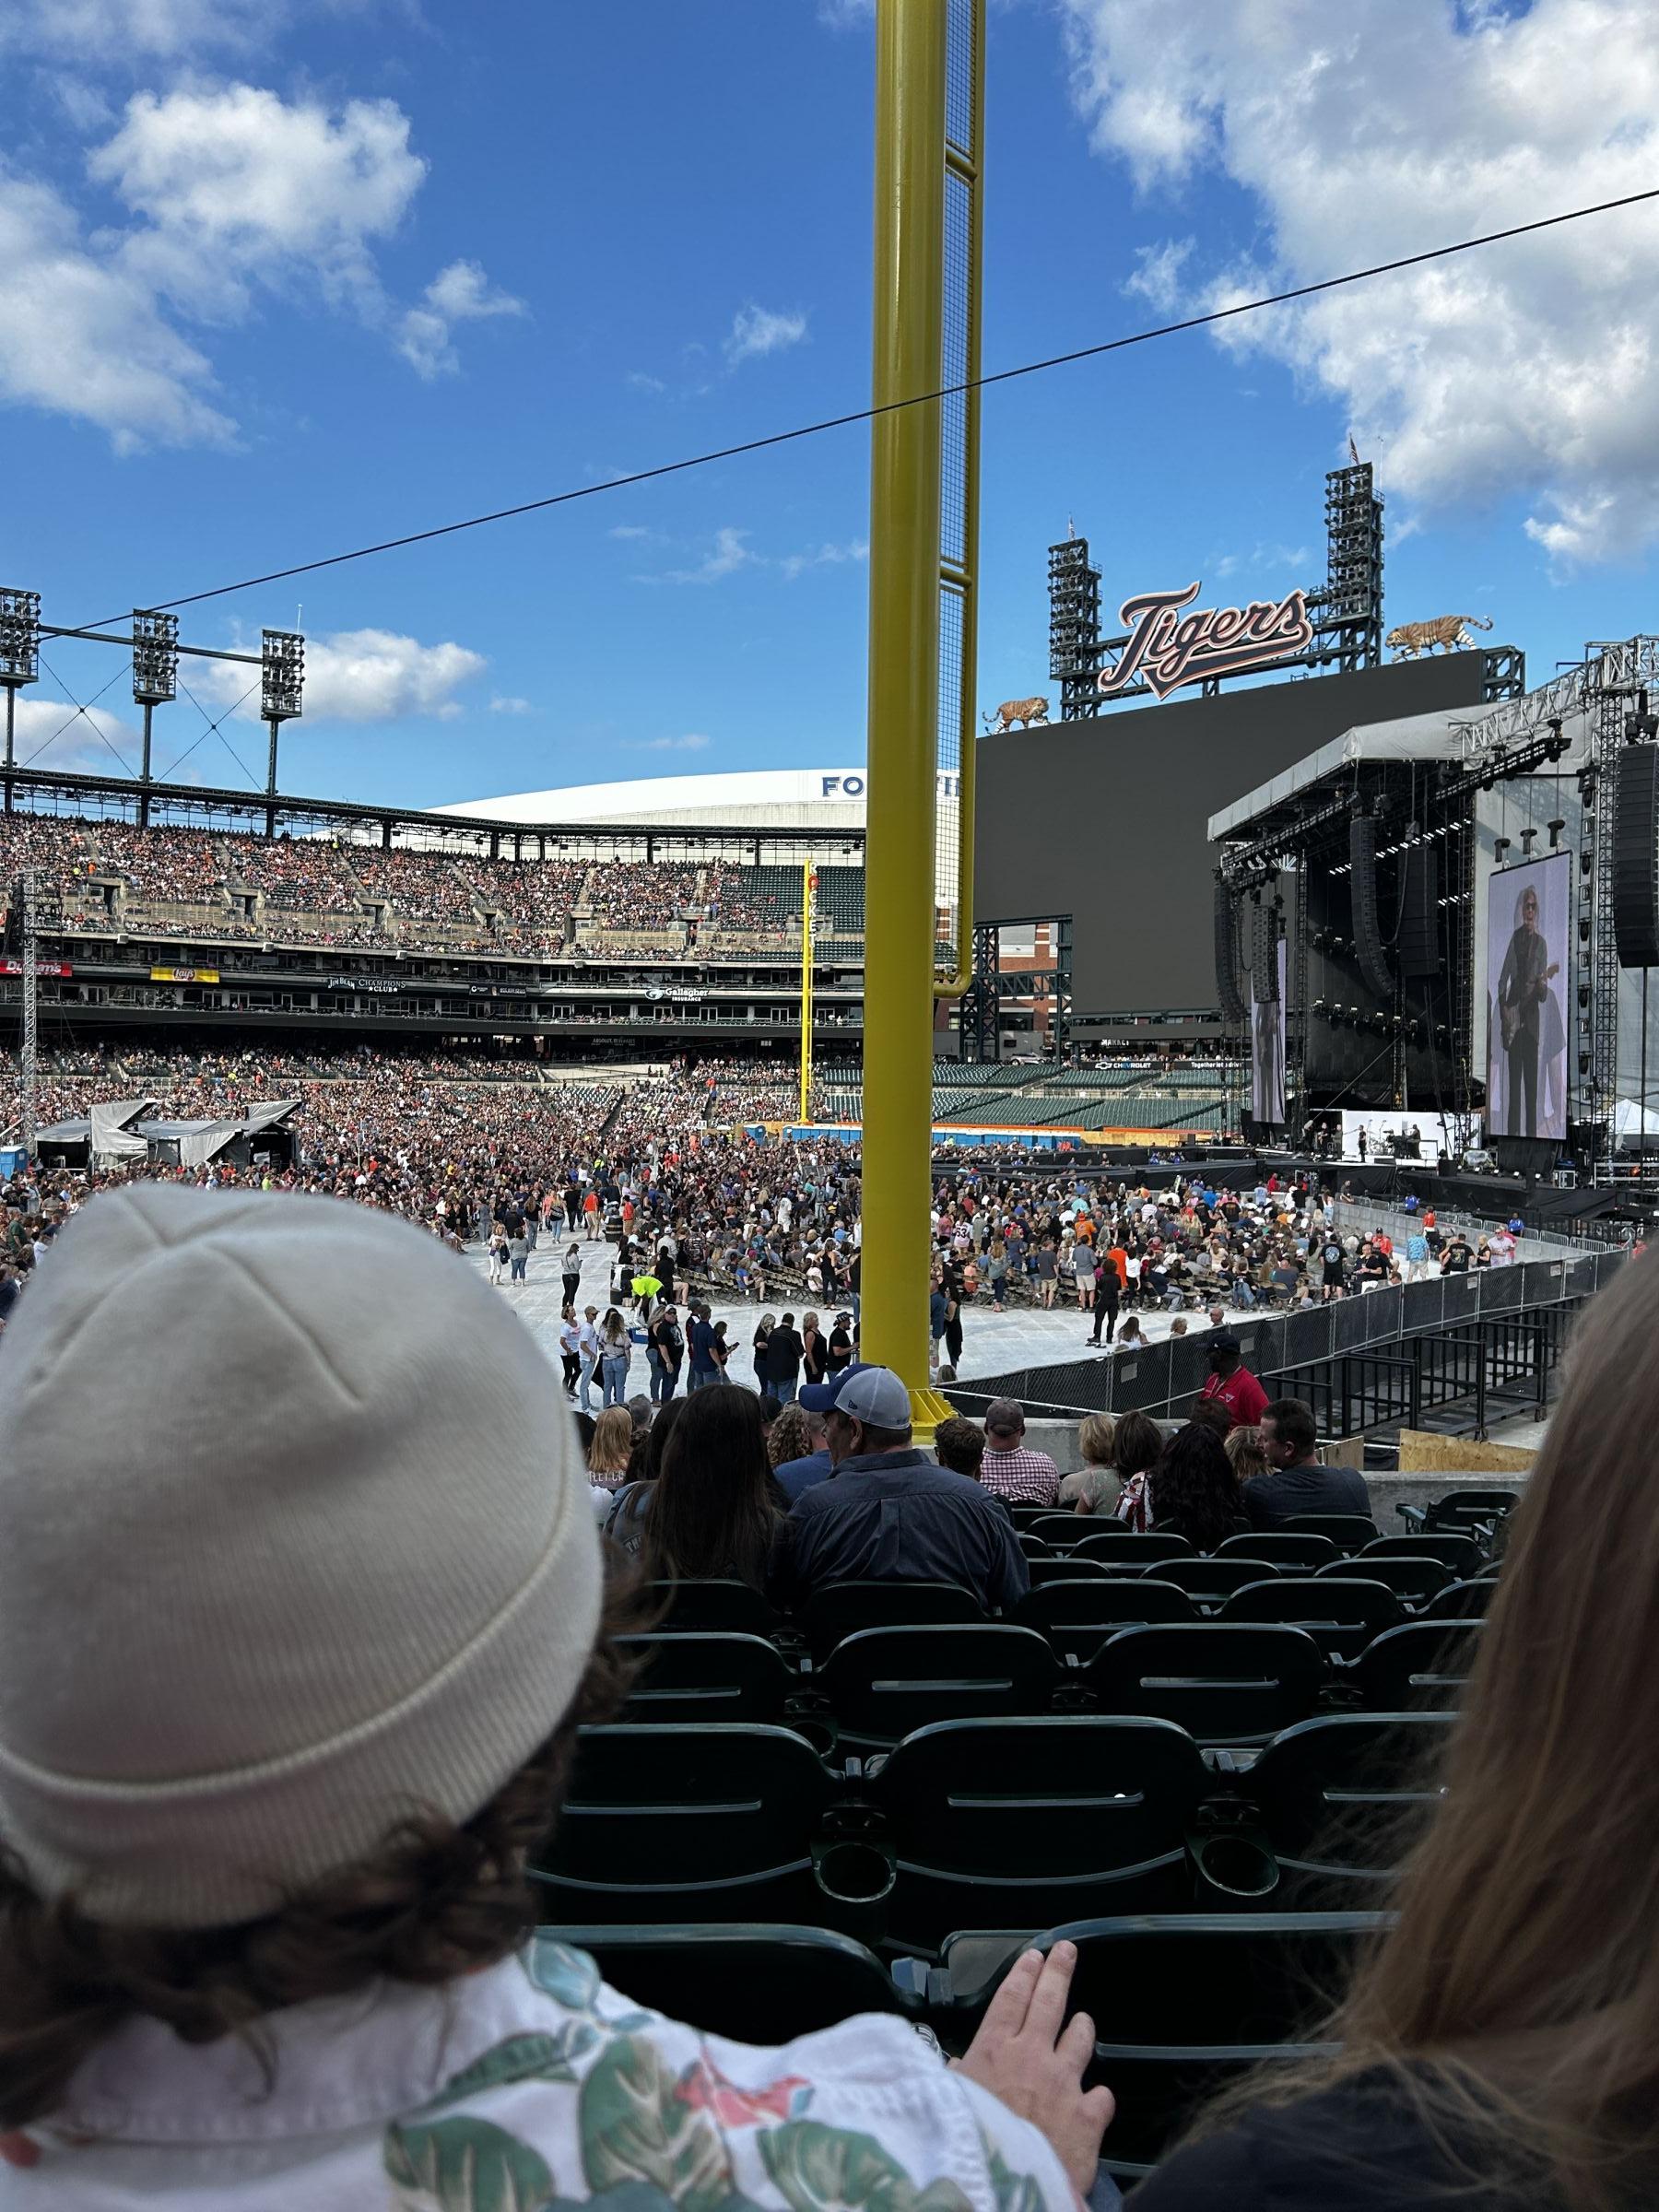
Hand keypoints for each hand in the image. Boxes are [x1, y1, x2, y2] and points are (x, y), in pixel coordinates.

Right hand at [953, 1942, 1113, 2194]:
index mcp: (994, 2050)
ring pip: (1080, 2039)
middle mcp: (1032, 2056)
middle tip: (1066, 1951)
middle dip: (1058, 1971)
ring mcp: (1065, 2082)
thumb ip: (957, 2078)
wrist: (1007, 2190)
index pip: (1011, 1998)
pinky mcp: (1089, 2115)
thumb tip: (955, 2067)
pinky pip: (1102, 2094)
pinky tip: (1096, 2098)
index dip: (1023, 1973)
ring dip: (1081, 2027)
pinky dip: (1098, 2095)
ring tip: (1082, 2021)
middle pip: (1049, 2002)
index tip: (1033, 1955)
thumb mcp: (950, 2103)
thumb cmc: (972, 2143)